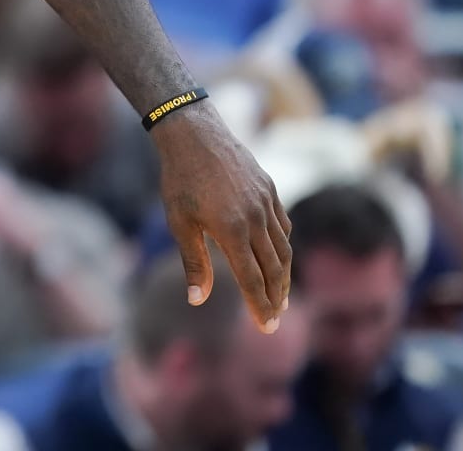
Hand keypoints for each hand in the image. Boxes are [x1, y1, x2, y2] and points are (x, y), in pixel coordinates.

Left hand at [153, 103, 292, 331]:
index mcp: (232, 230)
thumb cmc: (180, 179)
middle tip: (275, 319)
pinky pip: (283, 226)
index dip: (260, 307)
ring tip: (279, 296)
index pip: (252, 280)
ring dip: (283, 276)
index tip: (266, 328)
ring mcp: (267, 203)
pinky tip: (278, 257)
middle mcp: (256, 219)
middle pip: (275, 269)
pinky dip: (283, 246)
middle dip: (276, 298)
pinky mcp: (270, 189)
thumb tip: (197, 300)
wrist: (195, 134)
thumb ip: (193, 262)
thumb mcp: (179, 222)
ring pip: (284, 248)